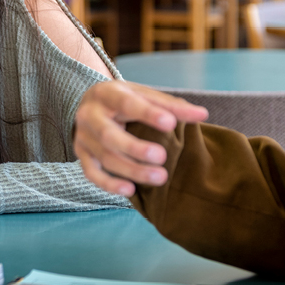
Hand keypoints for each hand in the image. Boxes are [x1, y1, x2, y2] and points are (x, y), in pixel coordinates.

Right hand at [74, 81, 207, 196]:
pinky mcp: (81, 155)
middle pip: (109, 136)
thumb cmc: (123, 100)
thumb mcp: (143, 95)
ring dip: (131, 170)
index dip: (148, 114)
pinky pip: (92, 174)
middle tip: (162, 157)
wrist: (89, 105)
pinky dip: (110, 184)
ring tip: (160, 177)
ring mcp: (83, 137)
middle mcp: (89, 116)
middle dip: (136, 149)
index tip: (170, 124)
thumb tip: (203, 115)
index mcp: (106, 94)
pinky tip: (130, 190)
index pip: (127, 103)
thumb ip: (171, 106)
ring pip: (105, 158)